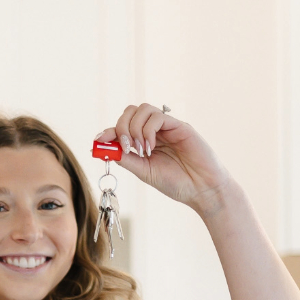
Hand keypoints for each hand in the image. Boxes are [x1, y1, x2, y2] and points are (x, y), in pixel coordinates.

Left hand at [97, 104, 233, 217]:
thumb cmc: (176, 183)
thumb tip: (106, 149)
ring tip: (140, 149)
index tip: (98, 141)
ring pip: (143, 109)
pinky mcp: (179, 125)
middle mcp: (155, 131)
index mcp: (145, 142)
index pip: (122, 127)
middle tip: (124, 146)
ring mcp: (167, 127)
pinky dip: (148, 130)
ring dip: (134, 128)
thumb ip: (127, 159)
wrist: (201, 190)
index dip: (108, 132)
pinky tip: (150, 147)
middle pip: (130, 112)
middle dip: (120, 127)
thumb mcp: (144, 172)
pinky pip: (158, 117)